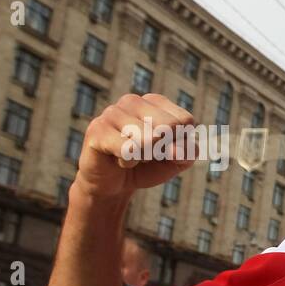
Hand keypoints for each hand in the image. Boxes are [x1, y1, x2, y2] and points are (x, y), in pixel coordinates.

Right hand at [73, 92, 199, 201]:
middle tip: (146, 154)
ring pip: (150, 138)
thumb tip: (178, 149)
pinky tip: (118, 159)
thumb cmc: (148, 166)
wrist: (113, 184)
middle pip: (170, 126)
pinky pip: (128, 149)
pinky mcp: (97, 129)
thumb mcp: (176, 162)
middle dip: (163, 150)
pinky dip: (129, 162)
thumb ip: (187, 153)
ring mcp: (112, 112)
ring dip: (145, 157)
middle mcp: (133, 101)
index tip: (165, 148)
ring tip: (132, 155)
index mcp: (155, 102)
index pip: (185, 120)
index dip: (181, 143)